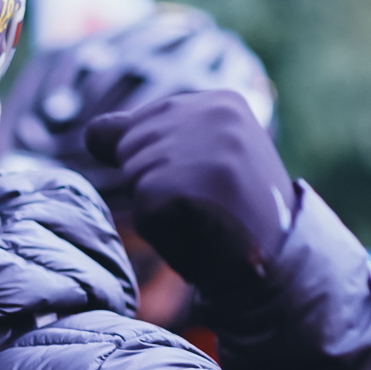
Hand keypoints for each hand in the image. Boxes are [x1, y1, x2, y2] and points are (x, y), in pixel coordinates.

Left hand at [85, 91, 294, 296]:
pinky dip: (163, 232)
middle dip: (154, 188)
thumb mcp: (199, 162)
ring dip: (158, 212)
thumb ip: (148, 138)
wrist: (278, 268)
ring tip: (205, 220)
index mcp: (223, 101)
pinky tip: (202, 233)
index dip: (161, 169)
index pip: (140, 124)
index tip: (208, 186)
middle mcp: (217, 112)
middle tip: (205, 207)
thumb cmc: (233, 220)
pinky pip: (143, 208)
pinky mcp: (190, 181)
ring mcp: (205, 145)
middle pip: (130, 148)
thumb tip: (92, 132)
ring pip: (134, 177)